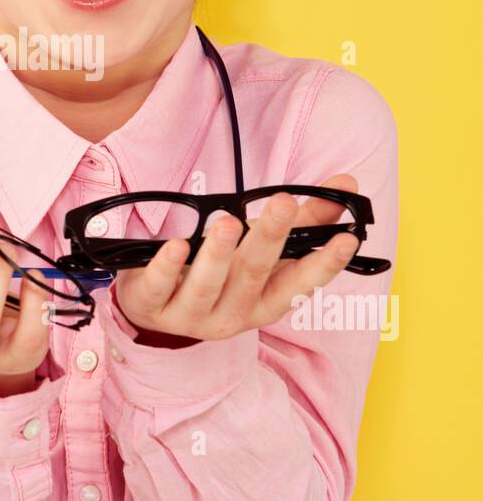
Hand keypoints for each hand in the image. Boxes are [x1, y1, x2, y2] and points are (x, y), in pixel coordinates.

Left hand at [112, 174, 362, 342]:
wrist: (158, 307)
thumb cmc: (221, 272)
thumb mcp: (261, 249)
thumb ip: (304, 220)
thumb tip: (346, 185)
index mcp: (265, 301)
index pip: (299, 284)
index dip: (324, 264)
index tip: (347, 239)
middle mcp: (233, 314)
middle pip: (253, 275)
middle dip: (270, 239)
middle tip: (284, 203)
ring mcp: (191, 314)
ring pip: (208, 286)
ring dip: (219, 253)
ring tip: (228, 222)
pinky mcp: (152, 305)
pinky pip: (161, 286)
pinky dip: (169, 266)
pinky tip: (175, 244)